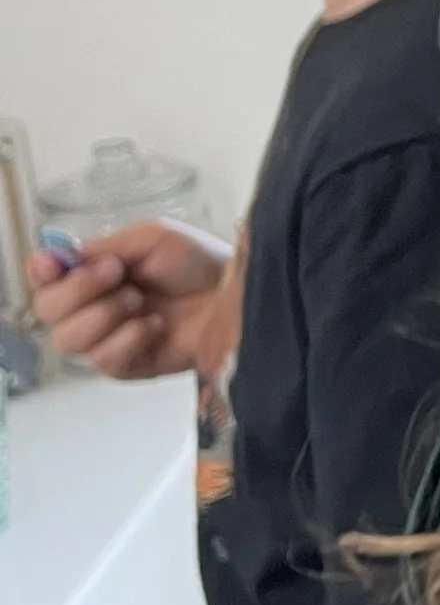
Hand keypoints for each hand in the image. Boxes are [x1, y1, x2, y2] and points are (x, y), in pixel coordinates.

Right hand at [29, 217, 236, 381]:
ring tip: (141, 302)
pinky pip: (103, 360)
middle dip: (78, 290)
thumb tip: (63, 257)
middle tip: (118, 275)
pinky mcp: (128, 366)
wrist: (234, 294)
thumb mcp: (150, 238)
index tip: (54, 264)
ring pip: (68, 339)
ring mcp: (107, 340)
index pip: (44, 279)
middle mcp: (91, 308)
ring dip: (104, 314)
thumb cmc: (197, 263)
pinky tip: (155, 326)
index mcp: (91, 274)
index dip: (40, 272)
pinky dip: (128, 338)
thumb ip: (104, 246)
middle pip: (46, 311)